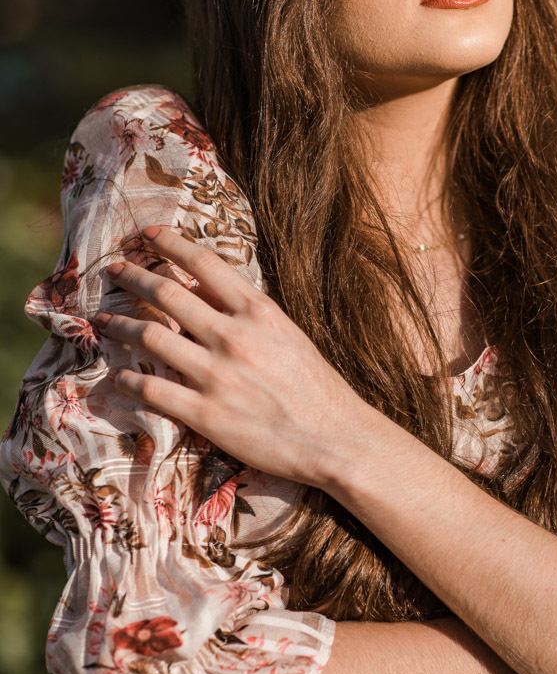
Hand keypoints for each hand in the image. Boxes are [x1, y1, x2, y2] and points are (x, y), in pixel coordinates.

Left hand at [93, 226, 375, 487]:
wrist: (336, 439)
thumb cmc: (318, 389)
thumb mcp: (289, 335)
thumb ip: (251, 314)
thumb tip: (212, 294)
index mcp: (258, 311)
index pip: (204, 263)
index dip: (170, 242)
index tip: (148, 234)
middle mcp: (232, 336)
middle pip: (166, 293)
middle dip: (134, 276)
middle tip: (115, 269)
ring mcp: (216, 374)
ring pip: (149, 336)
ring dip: (119, 324)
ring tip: (103, 320)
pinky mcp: (205, 413)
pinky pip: (151, 389)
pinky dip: (128, 379)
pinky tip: (118, 375)